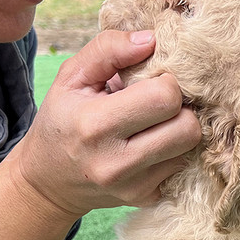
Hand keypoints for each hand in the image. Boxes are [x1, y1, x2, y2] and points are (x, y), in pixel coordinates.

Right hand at [13, 29, 201, 217]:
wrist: (48, 181)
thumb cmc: (63, 119)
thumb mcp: (72, 76)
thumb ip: (109, 49)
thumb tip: (153, 40)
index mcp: (95, 125)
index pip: (166, 97)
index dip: (165, 82)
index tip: (149, 82)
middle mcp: (116, 163)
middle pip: (188, 127)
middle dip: (180, 107)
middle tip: (157, 103)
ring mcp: (135, 187)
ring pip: (191, 147)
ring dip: (179, 128)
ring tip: (154, 122)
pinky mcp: (147, 199)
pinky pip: (183, 166)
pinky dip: (173, 151)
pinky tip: (151, 144)